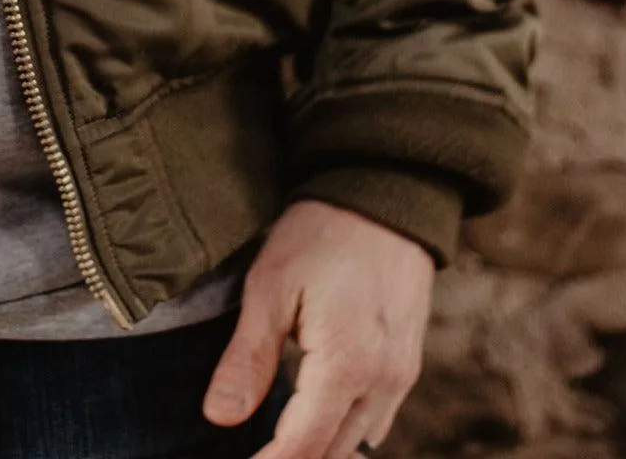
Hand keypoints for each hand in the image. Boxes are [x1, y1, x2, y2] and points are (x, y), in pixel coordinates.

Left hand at [204, 200, 434, 457]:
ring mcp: (401, 374)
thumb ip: (247, 359)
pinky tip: (313, 417)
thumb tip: (218, 417)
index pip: (303, 445)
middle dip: (293, 457)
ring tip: (274, 439)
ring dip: (319, 448)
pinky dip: (344, 429)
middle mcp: (383, 381)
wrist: (384, 194)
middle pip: (333, 451)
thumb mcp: (270, 287)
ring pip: (358, 440)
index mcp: (346, 365)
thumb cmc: (320, 233)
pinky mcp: (407, 361)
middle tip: (251, 451)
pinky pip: (377, 418)